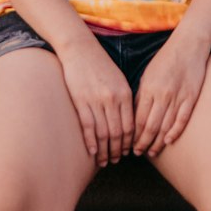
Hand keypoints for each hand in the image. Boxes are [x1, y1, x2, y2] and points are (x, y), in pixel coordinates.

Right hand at [57, 39, 134, 166]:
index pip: (130, 125)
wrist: (80, 49)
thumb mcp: (118, 80)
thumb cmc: (100, 65)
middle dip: (118, 150)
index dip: (129, 142)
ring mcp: (96, 101)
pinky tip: (92, 152)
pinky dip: (91, 141)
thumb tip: (128, 122)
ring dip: (104, 150)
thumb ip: (124, 100)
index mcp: (124, 94)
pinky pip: (88, 126)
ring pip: (103, 133)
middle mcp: (112, 99)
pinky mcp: (81, 101)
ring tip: (104, 160)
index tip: (127, 152)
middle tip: (116, 160)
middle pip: (118, 132)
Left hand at [132, 35, 209, 158]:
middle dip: (143, 142)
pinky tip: (168, 141)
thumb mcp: (148, 75)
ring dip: (157, 141)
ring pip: (165, 125)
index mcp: (148, 88)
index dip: (133, 134)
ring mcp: (178, 96)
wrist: (189, 45)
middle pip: (151, 125)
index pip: (138, 118)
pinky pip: (182, 119)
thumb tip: (133, 116)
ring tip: (152, 151)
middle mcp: (162, 94)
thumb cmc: (165, 60)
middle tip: (138, 153)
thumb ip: (141, 95)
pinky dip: (175, 131)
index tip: (129, 144)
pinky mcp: (191, 97)